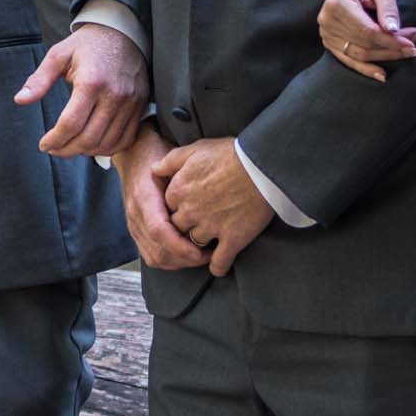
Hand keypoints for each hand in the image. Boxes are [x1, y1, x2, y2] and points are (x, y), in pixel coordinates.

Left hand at [15, 25, 148, 158]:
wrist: (123, 33)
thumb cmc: (88, 44)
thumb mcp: (58, 55)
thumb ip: (39, 80)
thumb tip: (20, 100)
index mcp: (91, 81)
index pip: (71, 123)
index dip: (55, 140)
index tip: (44, 144)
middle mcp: (114, 95)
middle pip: (89, 138)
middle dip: (66, 150)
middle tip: (53, 149)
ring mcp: (130, 103)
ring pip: (107, 143)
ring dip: (86, 152)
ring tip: (70, 147)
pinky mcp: (140, 107)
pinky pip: (125, 139)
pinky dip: (108, 148)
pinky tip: (92, 144)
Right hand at [111, 121, 206, 272]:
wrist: (132, 153)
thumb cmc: (155, 153)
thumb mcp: (170, 157)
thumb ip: (183, 174)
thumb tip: (206, 192)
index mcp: (144, 196)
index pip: (159, 230)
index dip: (180, 245)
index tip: (200, 250)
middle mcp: (135, 214)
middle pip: (158, 250)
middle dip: (185, 259)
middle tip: (210, 254)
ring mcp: (133, 224)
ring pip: (155, 257)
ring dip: (179, 262)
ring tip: (200, 256)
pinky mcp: (136, 230)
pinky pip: (150, 255)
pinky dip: (170, 260)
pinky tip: (185, 255)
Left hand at [155, 137, 275, 277]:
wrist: (262, 166)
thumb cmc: (230, 154)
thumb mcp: (195, 149)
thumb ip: (170, 160)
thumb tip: (154, 169)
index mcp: (178, 190)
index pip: (166, 208)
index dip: (176, 208)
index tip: (187, 206)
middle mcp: (190, 211)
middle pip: (178, 228)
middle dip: (185, 228)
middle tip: (198, 224)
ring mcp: (210, 227)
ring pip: (195, 245)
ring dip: (200, 246)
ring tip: (209, 243)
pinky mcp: (232, 239)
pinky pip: (219, 262)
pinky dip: (218, 266)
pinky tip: (219, 264)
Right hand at [318, 0, 415, 81]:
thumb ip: (388, 6)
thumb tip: (393, 30)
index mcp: (337, 3)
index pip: (367, 31)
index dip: (391, 41)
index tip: (412, 43)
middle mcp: (327, 20)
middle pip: (365, 44)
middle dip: (393, 47)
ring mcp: (326, 33)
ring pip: (360, 54)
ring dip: (385, 57)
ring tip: (407, 53)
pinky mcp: (330, 42)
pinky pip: (349, 60)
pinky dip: (366, 69)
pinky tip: (382, 75)